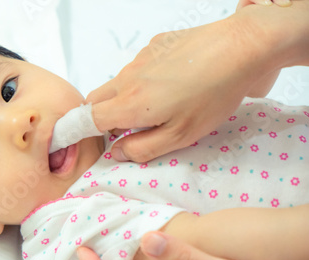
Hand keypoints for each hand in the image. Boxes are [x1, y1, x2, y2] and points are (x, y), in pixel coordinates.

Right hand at [86, 0, 300, 162]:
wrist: (240, 47)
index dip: (81, 131)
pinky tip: (174, 81)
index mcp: (130, 104)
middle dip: (103, 116)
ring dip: (126, 98)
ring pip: (118, 83)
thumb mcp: (181, 136)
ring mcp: (140, 58)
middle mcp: (127, 78)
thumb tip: (117, 152)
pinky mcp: (154, 44)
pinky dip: (144, 79)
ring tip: (162, 103)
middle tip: (129, 127)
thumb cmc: (213, 95)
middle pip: (96, 100)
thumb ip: (143, 148)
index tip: (83, 138)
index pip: (87, 119)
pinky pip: (138, 67)